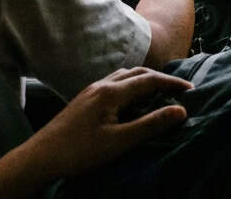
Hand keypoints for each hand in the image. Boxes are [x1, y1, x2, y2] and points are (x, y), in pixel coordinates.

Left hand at [24, 68, 189, 178]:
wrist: (39, 157)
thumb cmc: (80, 151)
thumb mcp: (120, 141)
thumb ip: (151, 125)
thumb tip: (180, 111)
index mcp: (111, 92)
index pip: (149, 80)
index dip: (172, 83)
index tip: (190, 90)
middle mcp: (101, 85)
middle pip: (137, 72)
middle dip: (160, 79)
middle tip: (178, 90)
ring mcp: (90, 91)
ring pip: (123, 76)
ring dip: (143, 80)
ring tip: (158, 94)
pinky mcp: (83, 100)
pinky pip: (113, 84)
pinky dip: (130, 87)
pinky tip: (130, 103)